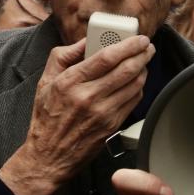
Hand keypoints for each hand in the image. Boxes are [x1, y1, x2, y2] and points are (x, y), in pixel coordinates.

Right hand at [0, 36, 154, 194]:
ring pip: (134, 85)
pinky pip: (134, 101)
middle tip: (148, 47)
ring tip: (144, 61)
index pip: (106, 57)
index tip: (138, 39)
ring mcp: (102, 113)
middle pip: (126, 69)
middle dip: (143, 54)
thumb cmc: (47, 117)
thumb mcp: (45, 81)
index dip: (128, 45)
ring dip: (144, 69)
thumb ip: (63, 56)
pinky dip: (139, 87)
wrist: (49, 155)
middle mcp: (88, 97)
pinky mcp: (112, 125)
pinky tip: (137, 81)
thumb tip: (86, 40)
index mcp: (70, 82)